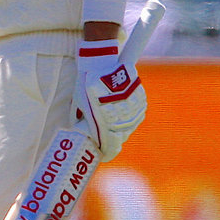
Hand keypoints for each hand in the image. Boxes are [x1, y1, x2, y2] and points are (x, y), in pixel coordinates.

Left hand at [76, 39, 146, 161]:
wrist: (100, 62)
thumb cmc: (85, 84)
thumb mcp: (78, 104)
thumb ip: (81, 121)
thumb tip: (81, 136)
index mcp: (104, 120)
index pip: (110, 145)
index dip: (108, 153)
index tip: (104, 157)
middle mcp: (121, 116)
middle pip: (121, 137)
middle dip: (113, 141)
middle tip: (106, 142)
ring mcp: (133, 107)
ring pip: (130, 125)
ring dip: (122, 128)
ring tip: (113, 123)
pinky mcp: (140, 98)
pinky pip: (137, 113)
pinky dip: (130, 116)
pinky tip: (121, 112)